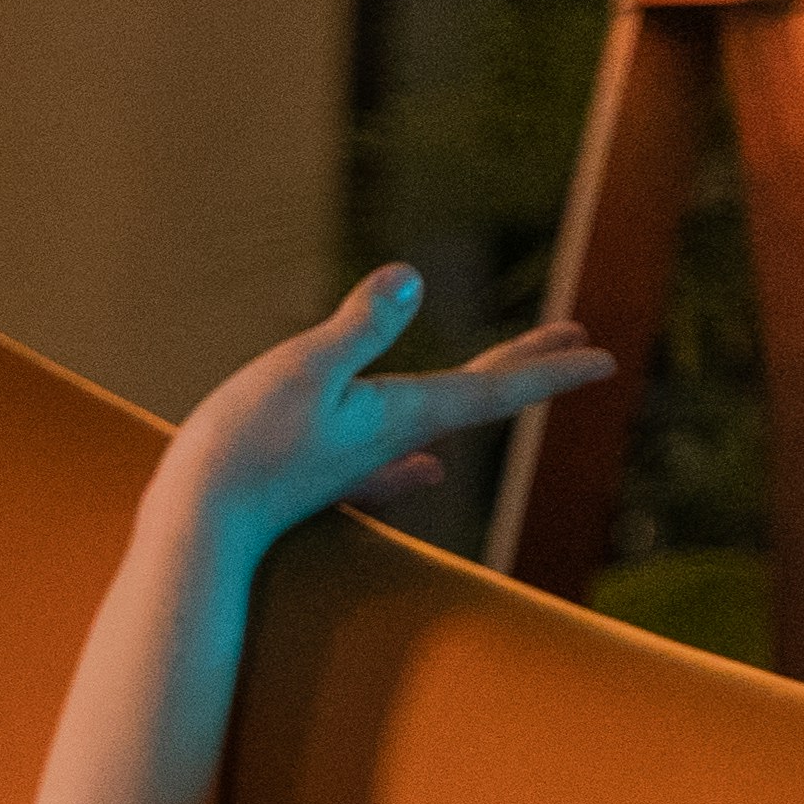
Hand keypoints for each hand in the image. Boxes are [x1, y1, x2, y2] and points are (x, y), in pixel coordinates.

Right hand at [154, 267, 614, 557]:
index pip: (496, 387)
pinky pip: (388, 466)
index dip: (552, 368)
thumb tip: (410, 277)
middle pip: (477, 399)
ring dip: (477, 394)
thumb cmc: (245, 447)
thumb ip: (358, 327)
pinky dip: (415, 461)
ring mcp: (360, 464)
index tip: (604, 356)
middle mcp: (392, 441)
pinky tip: (424, 471)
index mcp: (400, 414)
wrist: (198, 527)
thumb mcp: (301, 369)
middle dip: (528, 367)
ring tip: (506, 380)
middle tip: (576, 344)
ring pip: (438, 424)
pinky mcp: (323, 480)